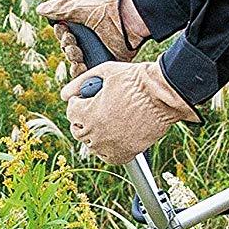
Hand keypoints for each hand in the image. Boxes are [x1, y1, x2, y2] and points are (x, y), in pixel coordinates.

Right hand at [36, 0, 149, 77]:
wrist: (128, 18)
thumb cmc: (106, 9)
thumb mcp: (79, 7)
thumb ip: (58, 8)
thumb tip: (39, 10)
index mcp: (83, 25)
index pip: (65, 34)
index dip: (61, 34)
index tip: (63, 29)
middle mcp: (90, 39)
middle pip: (69, 49)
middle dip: (67, 47)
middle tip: (72, 42)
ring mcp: (98, 52)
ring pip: (77, 63)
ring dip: (72, 60)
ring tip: (78, 55)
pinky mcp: (106, 63)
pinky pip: (90, 74)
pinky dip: (82, 74)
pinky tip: (80, 68)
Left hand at [59, 59, 199, 164]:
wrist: (164, 95)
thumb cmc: (136, 80)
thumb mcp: (105, 72)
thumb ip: (80, 82)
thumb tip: (64, 95)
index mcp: (89, 113)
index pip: (71, 112)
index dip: (77, 102)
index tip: (83, 98)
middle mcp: (97, 133)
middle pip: (78, 131)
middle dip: (82, 119)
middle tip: (93, 110)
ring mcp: (111, 145)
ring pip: (92, 145)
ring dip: (94, 134)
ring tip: (105, 121)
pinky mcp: (126, 153)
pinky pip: (108, 156)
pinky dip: (108, 149)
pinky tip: (113, 136)